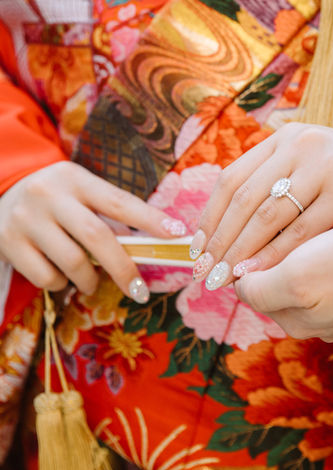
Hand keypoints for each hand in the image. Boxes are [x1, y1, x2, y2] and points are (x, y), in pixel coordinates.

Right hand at [0, 162, 187, 300]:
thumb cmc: (54, 199)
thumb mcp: (78, 193)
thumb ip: (107, 216)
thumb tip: (148, 249)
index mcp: (75, 179)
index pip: (120, 201)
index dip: (150, 219)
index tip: (178, 234)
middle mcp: (49, 195)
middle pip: (98, 237)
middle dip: (124, 269)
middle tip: (140, 291)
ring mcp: (26, 219)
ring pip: (72, 263)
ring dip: (89, 280)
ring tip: (90, 280)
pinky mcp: (8, 242)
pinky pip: (46, 277)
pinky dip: (61, 284)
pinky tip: (60, 276)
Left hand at [191, 123, 332, 288]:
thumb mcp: (312, 162)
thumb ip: (276, 179)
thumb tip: (227, 222)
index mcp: (284, 139)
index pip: (231, 179)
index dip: (210, 218)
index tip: (197, 250)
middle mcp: (299, 146)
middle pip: (243, 199)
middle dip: (220, 240)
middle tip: (205, 272)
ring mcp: (322, 168)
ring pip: (267, 217)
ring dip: (241, 252)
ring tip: (226, 279)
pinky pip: (300, 233)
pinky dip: (274, 257)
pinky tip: (259, 276)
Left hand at [234, 222, 332, 340]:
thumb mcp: (298, 279)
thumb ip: (260, 287)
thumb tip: (238, 282)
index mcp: (293, 320)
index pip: (248, 286)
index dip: (241, 254)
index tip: (238, 223)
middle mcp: (313, 321)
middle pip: (272, 282)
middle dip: (264, 254)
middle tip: (260, 217)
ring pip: (301, 273)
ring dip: (292, 250)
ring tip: (292, 219)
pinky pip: (328, 270)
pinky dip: (321, 250)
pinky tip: (328, 231)